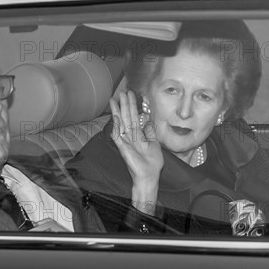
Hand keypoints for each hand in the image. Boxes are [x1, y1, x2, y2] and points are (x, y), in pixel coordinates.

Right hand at [110, 91, 163, 214]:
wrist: (149, 176)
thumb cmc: (152, 163)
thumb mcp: (154, 143)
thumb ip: (150, 131)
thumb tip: (148, 119)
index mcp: (138, 135)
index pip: (134, 117)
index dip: (133, 106)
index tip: (133, 94)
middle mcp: (130, 136)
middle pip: (126, 117)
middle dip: (125, 104)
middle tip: (123, 91)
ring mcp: (125, 141)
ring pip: (121, 123)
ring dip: (118, 111)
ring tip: (116, 99)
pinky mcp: (123, 148)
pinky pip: (118, 136)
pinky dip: (116, 126)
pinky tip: (114, 117)